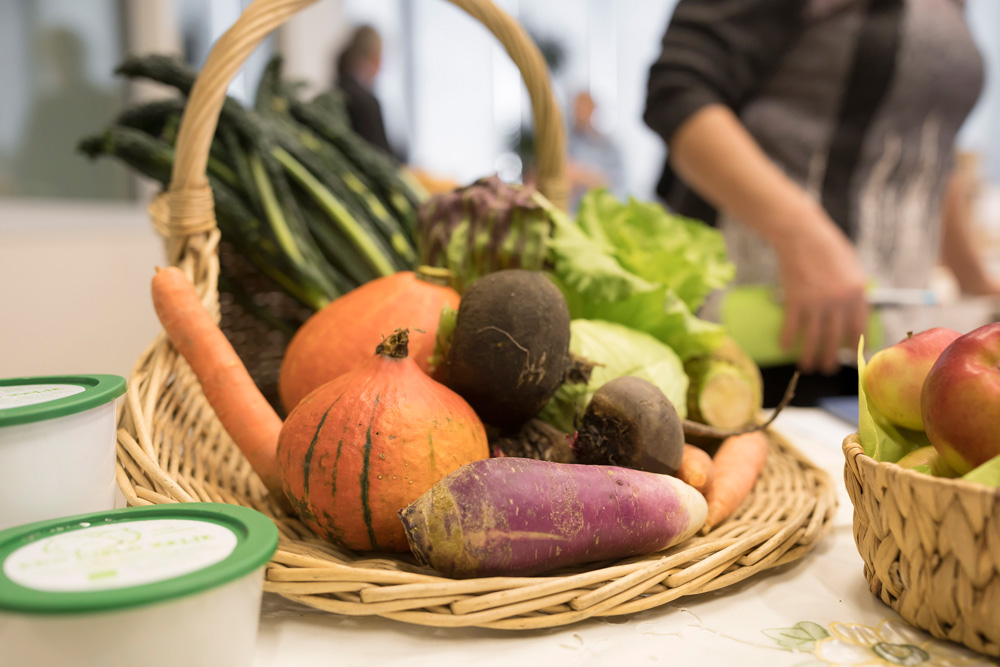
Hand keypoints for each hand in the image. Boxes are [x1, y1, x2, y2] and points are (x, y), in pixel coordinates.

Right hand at [772, 202, 868, 373]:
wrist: (801, 232)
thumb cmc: (826, 245)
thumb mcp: (850, 266)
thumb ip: (852, 288)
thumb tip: (851, 307)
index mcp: (857, 292)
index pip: (859, 327)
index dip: (856, 345)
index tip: (852, 355)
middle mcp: (839, 301)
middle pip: (836, 337)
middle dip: (831, 357)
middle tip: (826, 368)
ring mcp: (816, 302)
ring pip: (814, 338)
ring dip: (810, 356)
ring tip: (807, 366)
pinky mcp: (795, 299)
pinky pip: (791, 326)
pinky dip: (787, 339)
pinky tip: (784, 348)